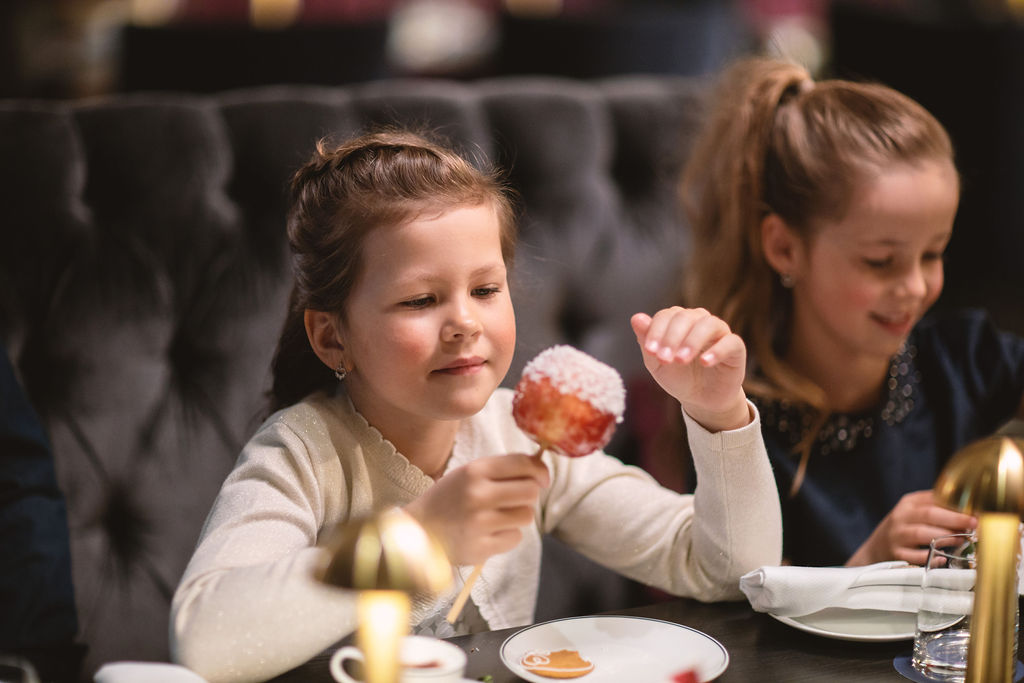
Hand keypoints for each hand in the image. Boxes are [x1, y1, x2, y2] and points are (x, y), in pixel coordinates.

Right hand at [404, 454, 549, 565]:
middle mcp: (477, 495)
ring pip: (526, 516)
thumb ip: (502, 470)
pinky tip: (489, 533)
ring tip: (499, 516)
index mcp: (474, 470)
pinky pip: (515, 538)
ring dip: (518, 516)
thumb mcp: (468, 474)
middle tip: (516, 499)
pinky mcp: (481, 548)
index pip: (523, 463)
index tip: (542, 479)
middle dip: (530, 495)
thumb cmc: (449, 499)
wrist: (417, 532)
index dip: (540, 470)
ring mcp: (479, 523)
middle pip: (530, 491)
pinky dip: (507, 536)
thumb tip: (542, 471)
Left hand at [631, 307, 749, 431]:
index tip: (650, 351)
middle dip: (672, 337)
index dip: (656, 331)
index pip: (666, 316)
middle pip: (685, 317)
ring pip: (708, 324)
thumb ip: (646, 340)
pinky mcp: (736, 348)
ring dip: (692, 341)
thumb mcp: (657, 363)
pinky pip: (731, 342)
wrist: (701, 400)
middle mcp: (699, 321)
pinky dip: (717, 350)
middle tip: (664, 358)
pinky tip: (704, 362)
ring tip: (681, 360)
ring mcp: (719, 332)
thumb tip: (636, 318)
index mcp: (678, 321)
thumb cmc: (678, 377)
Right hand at [845, 490, 976, 565]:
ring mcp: (897, 536)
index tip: (975, 512)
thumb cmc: (905, 528)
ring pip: (921, 534)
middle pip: (928, 514)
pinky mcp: (896, 553)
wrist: (876, 548)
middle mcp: (901, 517)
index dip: (956, 506)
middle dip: (954, 519)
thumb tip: (971, 510)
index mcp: (908, 503)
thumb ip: (936, 507)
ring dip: (945, 537)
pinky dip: (931, 558)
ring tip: (961, 540)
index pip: (933, 500)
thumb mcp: (914, 512)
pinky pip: (915, 556)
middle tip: (973, 524)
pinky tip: (942, 558)